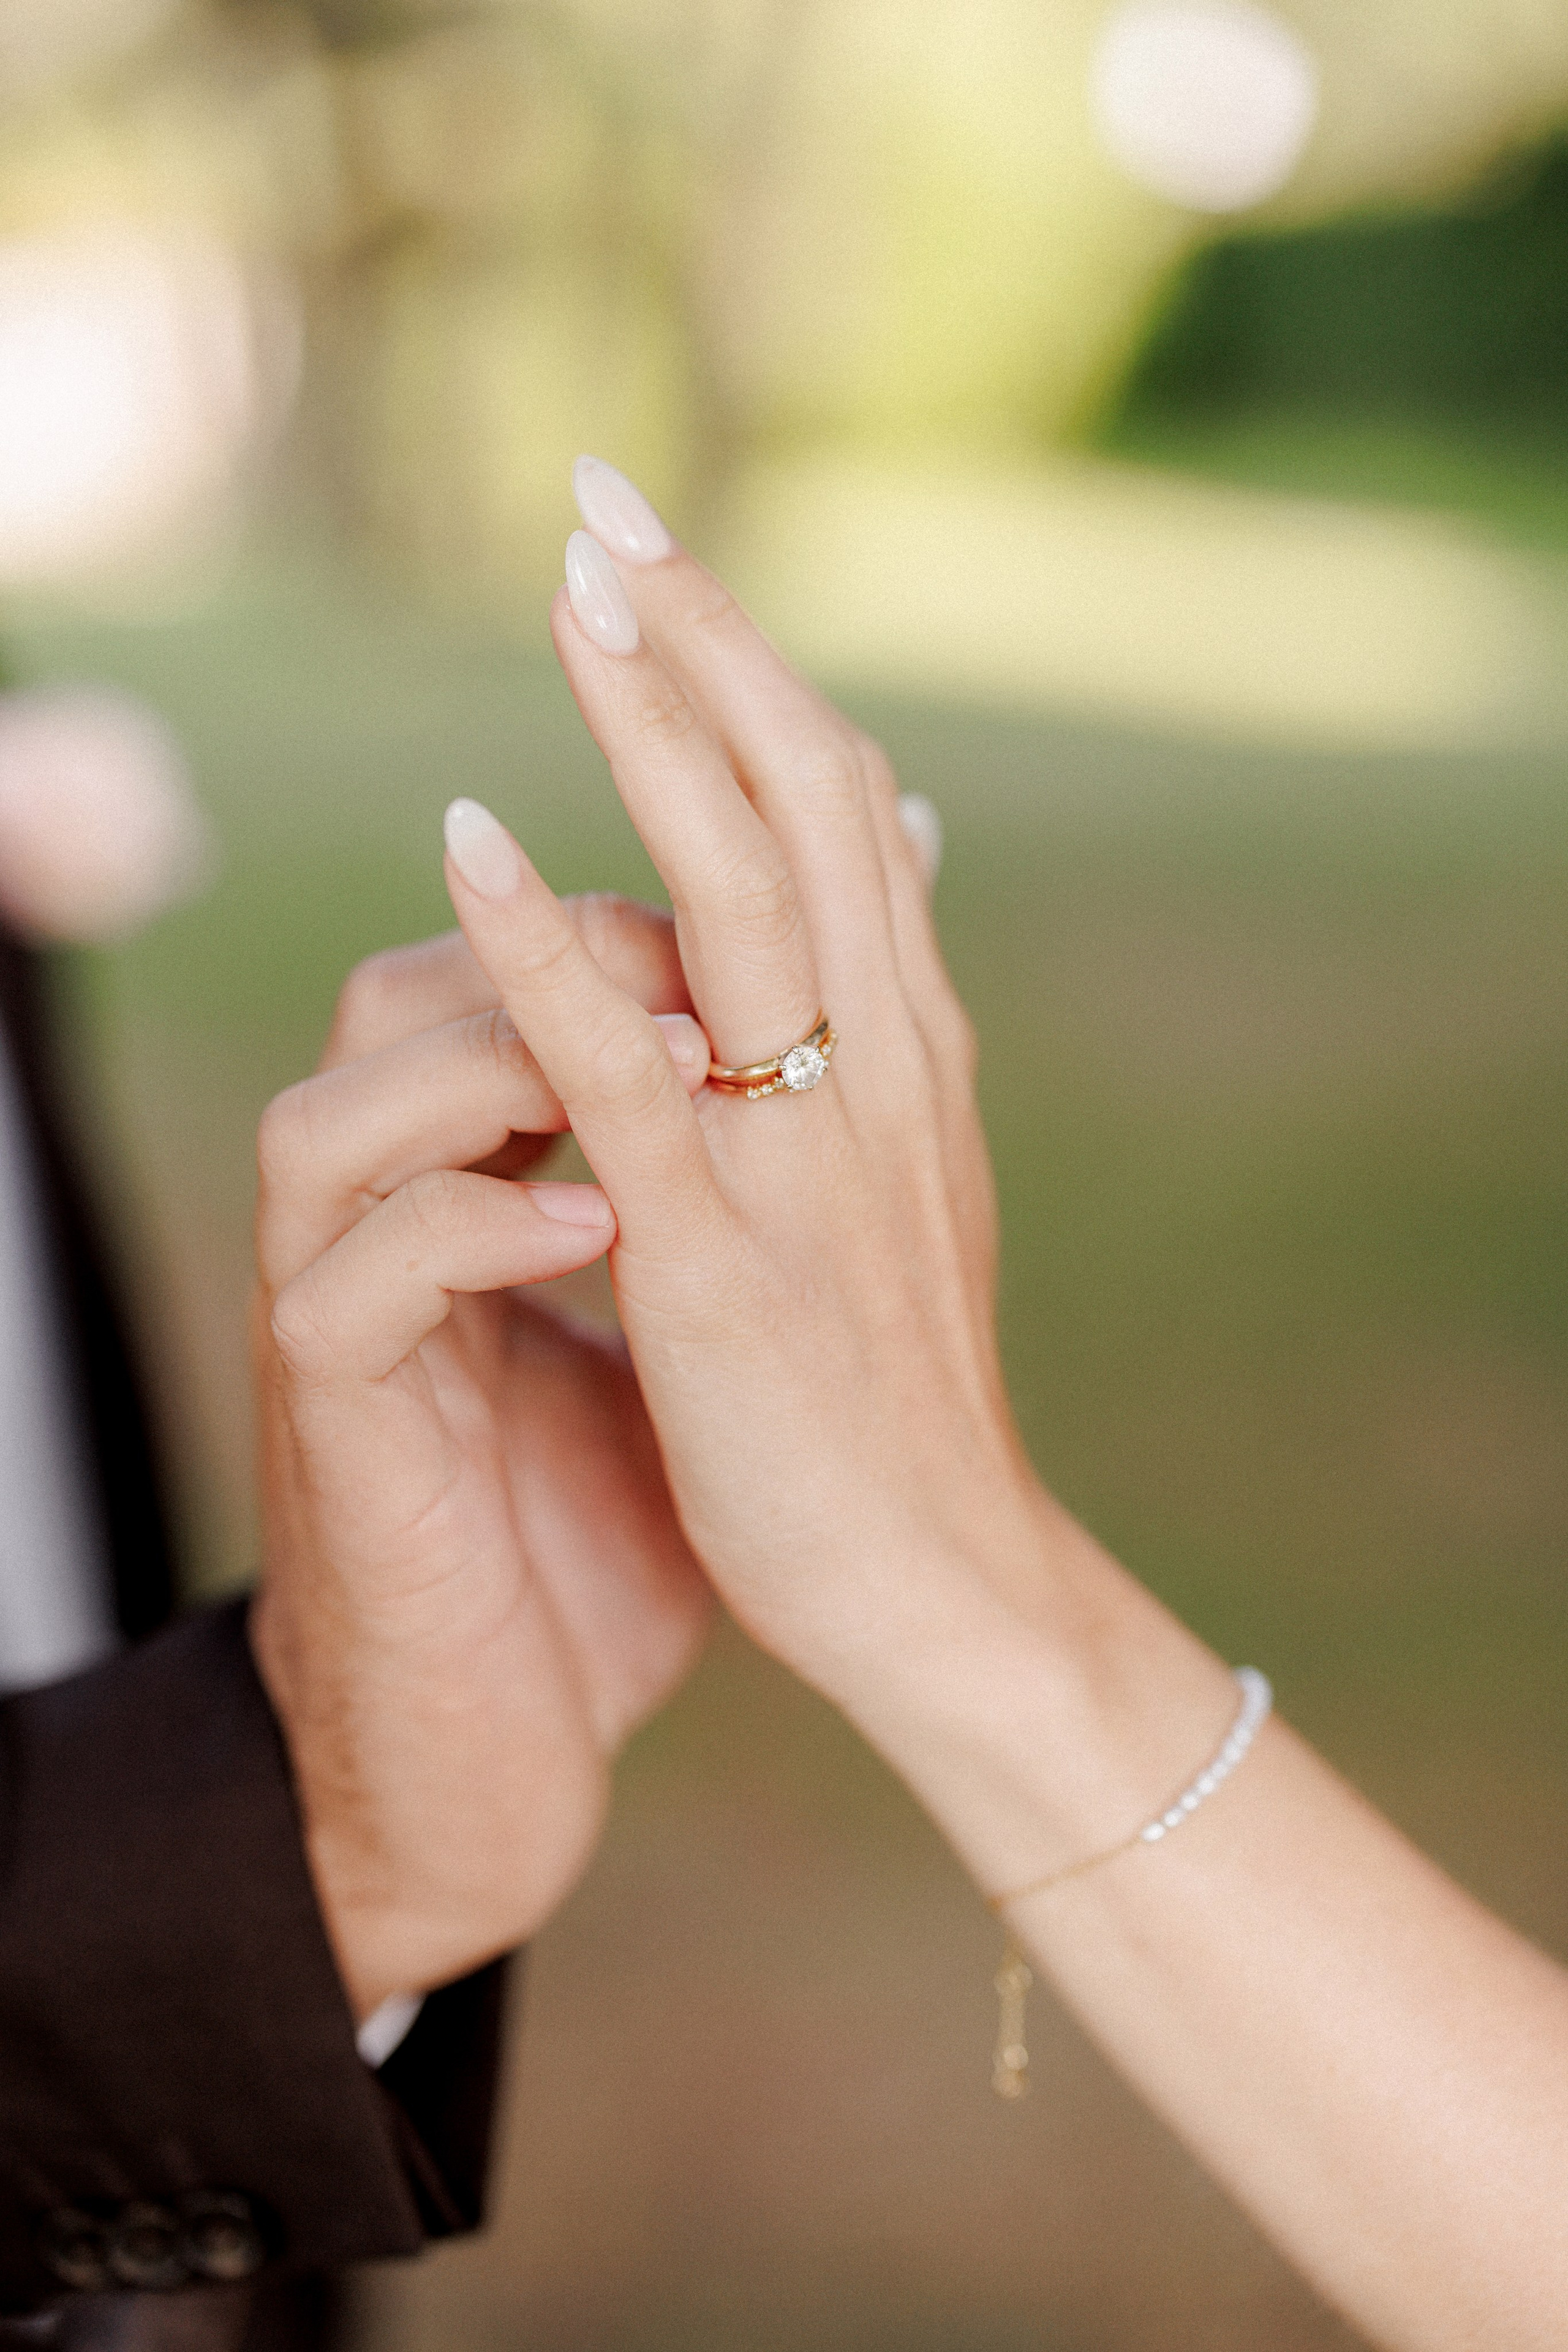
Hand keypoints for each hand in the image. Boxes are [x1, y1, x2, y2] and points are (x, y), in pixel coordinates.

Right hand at [249, 903, 713, 2018]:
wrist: (498, 1758)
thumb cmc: (598, 1552)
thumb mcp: (674, 1356)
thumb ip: (710, 1225)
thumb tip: (833, 1115)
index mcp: (460, 1208)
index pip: (477, 997)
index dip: (603, 937)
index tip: (746, 941)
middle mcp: (375, 1243)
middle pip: (381, 1015)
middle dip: (544, 961)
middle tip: (699, 976)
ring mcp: (336, 1331)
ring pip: (325, 1127)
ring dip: (489, 1071)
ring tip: (663, 1067)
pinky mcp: (331, 1434)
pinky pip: (344, 1287)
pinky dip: (464, 1231)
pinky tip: (597, 1222)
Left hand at [437, 521, 1061, 1750]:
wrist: (947, 1577)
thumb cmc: (904, 1384)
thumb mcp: (913, 1171)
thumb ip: (896, 1006)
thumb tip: (909, 836)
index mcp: (914, 1044)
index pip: (843, 807)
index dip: (755, 671)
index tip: (665, 556)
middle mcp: (877, 1066)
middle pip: (803, 806)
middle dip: (708, 644)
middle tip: (612, 503)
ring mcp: (803, 1152)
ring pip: (741, 898)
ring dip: (655, 735)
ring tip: (576, 597)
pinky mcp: (718, 1255)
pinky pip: (627, 1072)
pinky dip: (551, 946)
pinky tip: (474, 842)